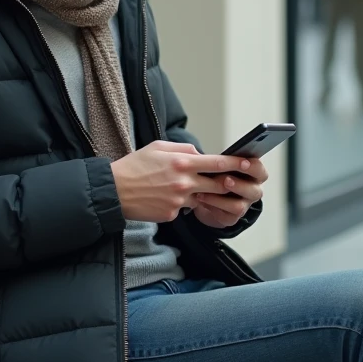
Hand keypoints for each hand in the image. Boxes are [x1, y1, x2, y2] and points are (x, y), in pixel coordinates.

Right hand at [110, 141, 256, 222]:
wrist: (114, 191)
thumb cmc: (135, 166)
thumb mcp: (158, 147)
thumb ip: (184, 149)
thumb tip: (201, 154)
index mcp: (182, 162)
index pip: (218, 164)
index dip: (237, 164)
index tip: (249, 163)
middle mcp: (184, 183)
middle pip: (217, 185)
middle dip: (225, 184)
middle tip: (228, 181)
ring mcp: (179, 201)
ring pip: (201, 198)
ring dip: (198, 194)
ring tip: (179, 187)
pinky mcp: (171, 215)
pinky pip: (184, 209)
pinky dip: (179, 203)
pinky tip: (163, 197)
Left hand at [193, 157, 267, 229]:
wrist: (208, 192)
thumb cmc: (218, 173)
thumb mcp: (220, 164)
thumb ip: (220, 159)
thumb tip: (204, 154)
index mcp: (253, 175)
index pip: (259, 171)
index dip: (253, 167)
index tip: (243, 162)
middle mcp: (252, 191)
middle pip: (254, 192)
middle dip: (240, 185)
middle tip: (226, 180)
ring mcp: (243, 206)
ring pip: (239, 207)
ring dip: (222, 200)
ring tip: (206, 191)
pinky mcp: (232, 218)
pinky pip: (225, 215)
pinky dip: (212, 206)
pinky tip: (201, 198)